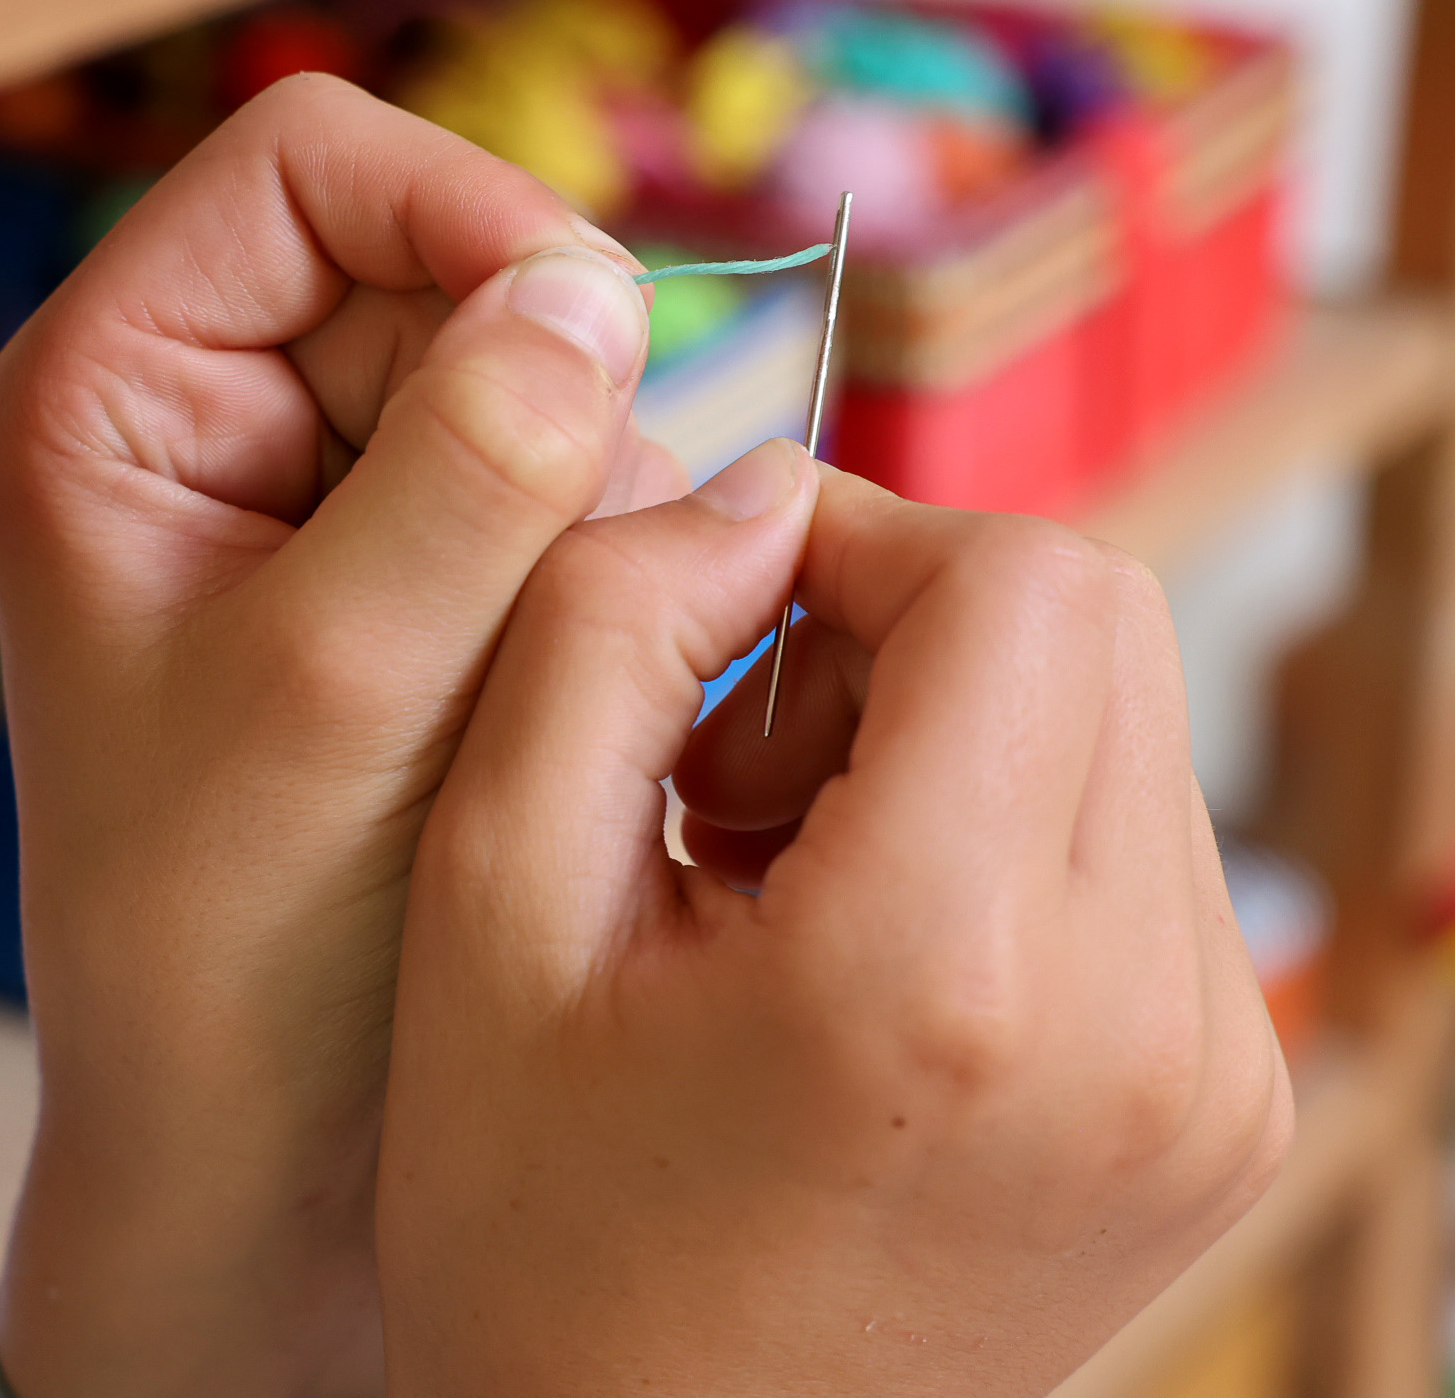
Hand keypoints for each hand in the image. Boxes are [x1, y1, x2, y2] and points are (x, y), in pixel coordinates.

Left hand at [0, 74, 681, 1396]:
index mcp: (108, 395)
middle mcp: (202, 415)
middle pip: (434, 261)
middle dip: (536, 396)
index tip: (592, 338)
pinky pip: (554, 484)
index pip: (308, 166)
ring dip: (577, 497)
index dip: (465, 209)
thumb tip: (586, 288)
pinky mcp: (405, 571)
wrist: (250, 1141)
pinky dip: (594, 561)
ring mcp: (310, 491)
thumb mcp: (338, 690)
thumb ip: (466, 473)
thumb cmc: (226, 942)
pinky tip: (545, 694)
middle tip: (559, 576)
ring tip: (515, 678)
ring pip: (520, 376)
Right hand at [379, 450, 1291, 1396]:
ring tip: (785, 873)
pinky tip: (865, 944)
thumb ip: (604, 635)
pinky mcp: (1227, 1110)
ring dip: (952, 727)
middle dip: (901, 629)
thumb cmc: (539, 1224)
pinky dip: (1005, 827)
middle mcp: (1145, 1026)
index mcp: (947, 969)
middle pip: (1096, 624)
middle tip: (736, 767)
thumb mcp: (486, 903)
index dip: (854, 540)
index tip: (715, 633)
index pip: (1017, 580)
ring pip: (1127, 721)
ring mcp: (1215, 1080)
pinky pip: (1145, 846)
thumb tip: (758, 489)